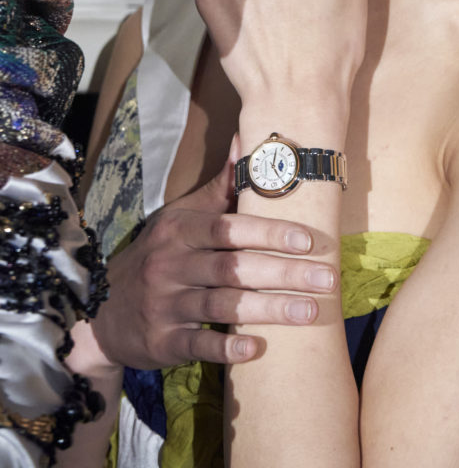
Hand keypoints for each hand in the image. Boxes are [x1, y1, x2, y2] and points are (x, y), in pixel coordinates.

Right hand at [91, 136, 337, 368]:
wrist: (102, 308)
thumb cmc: (160, 254)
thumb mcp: (182, 217)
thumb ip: (220, 187)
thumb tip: (248, 139)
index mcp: (180, 230)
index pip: (229, 228)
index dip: (269, 232)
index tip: (309, 239)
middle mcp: (170, 265)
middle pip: (233, 268)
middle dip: (283, 273)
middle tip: (326, 278)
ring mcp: (165, 305)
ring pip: (223, 305)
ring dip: (270, 310)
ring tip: (311, 312)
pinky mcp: (162, 342)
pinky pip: (198, 344)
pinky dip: (228, 347)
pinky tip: (258, 349)